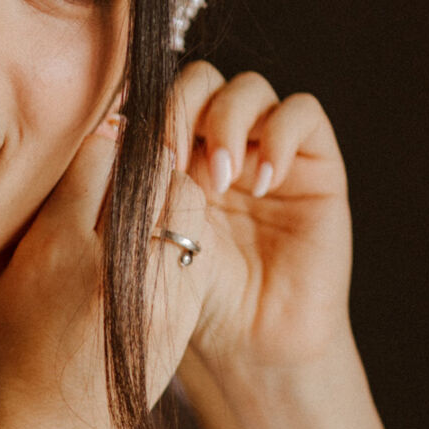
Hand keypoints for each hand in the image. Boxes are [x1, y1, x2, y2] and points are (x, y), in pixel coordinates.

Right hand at [0, 109, 208, 428]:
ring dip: (169, 188)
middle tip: (125, 167)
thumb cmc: (3, 364)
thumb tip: (68, 163)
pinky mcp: (183, 317)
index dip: (99, 142)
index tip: (93, 151)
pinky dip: (183, 231)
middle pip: (150, 164)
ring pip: (185, 197)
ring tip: (143, 205)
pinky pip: (197, 244)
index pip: (100, 149)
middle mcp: (110, 265)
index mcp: (54, 248)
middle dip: (140, 155)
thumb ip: (34, 217)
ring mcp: (155, 293)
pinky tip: (158, 245)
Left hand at [169, 63, 352, 380]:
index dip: (149, 115)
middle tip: (176, 162)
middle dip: (184, 110)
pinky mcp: (316, 165)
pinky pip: (304, 113)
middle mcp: (222, 148)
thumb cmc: (193, 304)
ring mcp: (268, 152)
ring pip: (250, 88)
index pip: (161, 99)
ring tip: (221, 180)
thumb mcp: (153, 240)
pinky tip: (262, 182)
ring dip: (229, 122)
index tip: (138, 156)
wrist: (250, 348)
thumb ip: (139, 188)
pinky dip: (280, 135)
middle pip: (203, 81)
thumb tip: (112, 131)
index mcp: (175, 160)